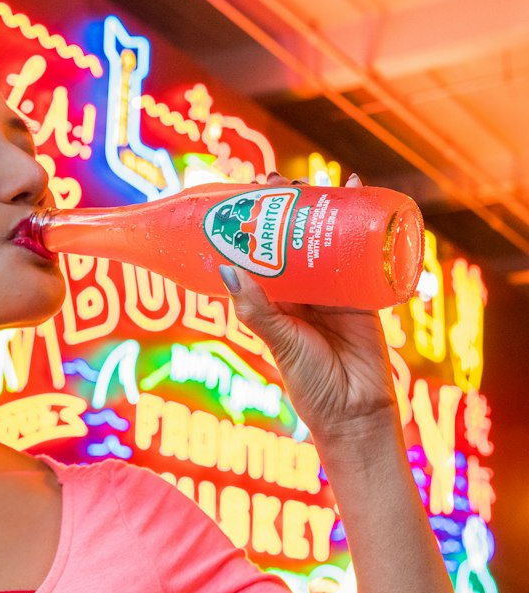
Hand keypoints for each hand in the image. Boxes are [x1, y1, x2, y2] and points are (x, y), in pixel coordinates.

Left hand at [219, 174, 397, 438]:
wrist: (356, 412)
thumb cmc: (310, 383)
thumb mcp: (278, 341)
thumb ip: (255, 309)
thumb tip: (227, 267)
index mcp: (274, 299)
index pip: (260, 253)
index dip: (253, 224)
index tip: (245, 194)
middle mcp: (302, 290)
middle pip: (293, 238)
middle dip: (287, 208)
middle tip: (279, 181)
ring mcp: (334, 288)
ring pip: (326, 239)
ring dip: (323, 208)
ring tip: (317, 180)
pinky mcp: (365, 291)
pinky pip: (364, 251)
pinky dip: (364, 222)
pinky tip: (360, 193)